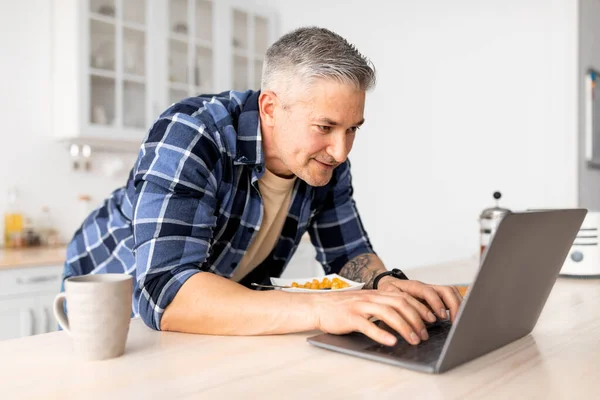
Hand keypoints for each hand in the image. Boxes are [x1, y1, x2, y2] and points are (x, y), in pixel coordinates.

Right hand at [310, 290, 439, 346]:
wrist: (318, 306)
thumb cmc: (343, 308)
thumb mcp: (366, 303)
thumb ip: (383, 307)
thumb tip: (406, 319)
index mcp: (377, 294)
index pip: (404, 297)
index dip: (420, 308)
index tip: (432, 319)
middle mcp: (371, 297)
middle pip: (400, 304)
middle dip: (417, 319)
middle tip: (424, 334)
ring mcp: (360, 306)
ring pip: (388, 313)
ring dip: (404, 327)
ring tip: (414, 339)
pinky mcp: (350, 317)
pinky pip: (368, 325)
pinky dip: (381, 333)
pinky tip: (391, 341)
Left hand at [376, 277, 462, 322]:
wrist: (387, 286)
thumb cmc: (387, 293)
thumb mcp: (388, 299)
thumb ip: (398, 307)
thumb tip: (408, 320)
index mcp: (413, 286)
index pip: (428, 291)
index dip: (436, 303)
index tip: (441, 316)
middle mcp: (425, 287)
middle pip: (446, 290)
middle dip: (454, 305)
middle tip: (455, 321)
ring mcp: (432, 291)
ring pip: (450, 293)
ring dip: (457, 305)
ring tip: (458, 321)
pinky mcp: (435, 297)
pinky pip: (450, 297)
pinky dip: (456, 306)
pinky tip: (455, 318)